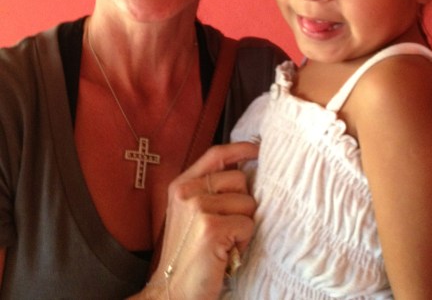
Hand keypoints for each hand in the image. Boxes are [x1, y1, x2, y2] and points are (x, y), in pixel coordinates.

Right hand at [134, 142, 258, 299]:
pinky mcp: (211, 227)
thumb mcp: (190, 214)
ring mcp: (197, 207)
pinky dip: (243, 242)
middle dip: (242, 204)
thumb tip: (244, 171)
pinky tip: (226, 253)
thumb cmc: (187, 256)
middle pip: (239, 178)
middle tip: (227, 228)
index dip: (240, 149)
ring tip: (224, 242)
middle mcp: (186, 192)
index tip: (258, 149)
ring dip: (243, 225)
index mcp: (181, 185)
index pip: (216, 154)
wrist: (171, 292)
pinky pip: (248, 224)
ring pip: (248, 202)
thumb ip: (209, 190)